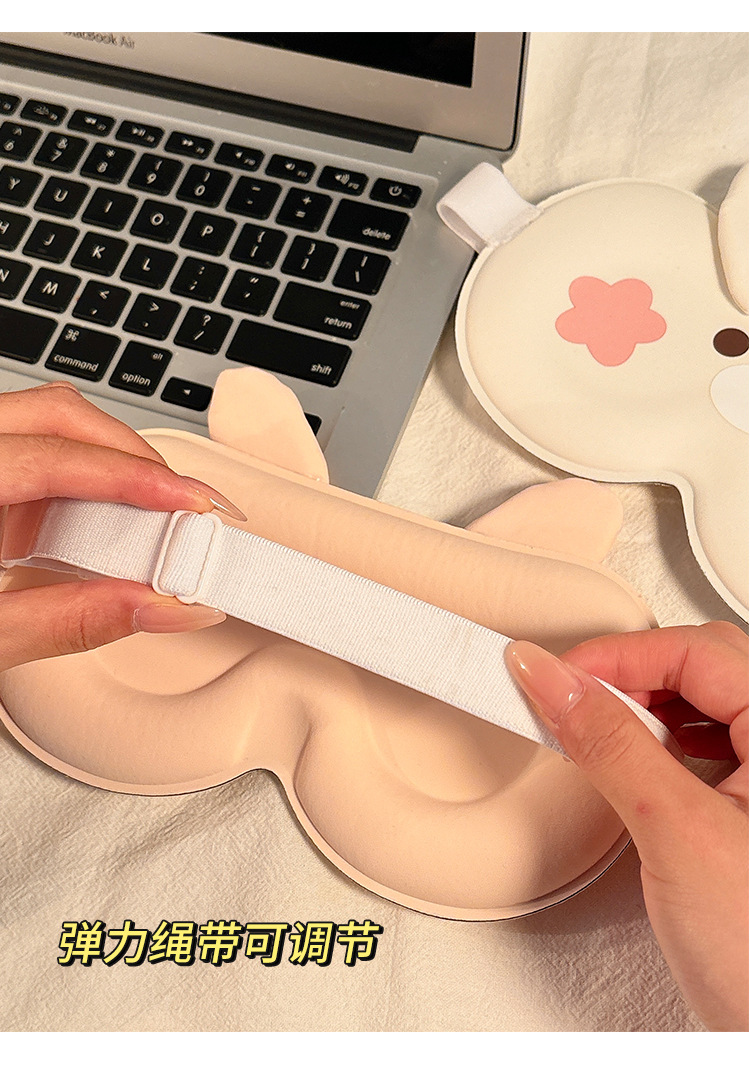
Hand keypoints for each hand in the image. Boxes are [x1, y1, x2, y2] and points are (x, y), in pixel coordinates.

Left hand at [0, 382, 243, 671]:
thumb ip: (69, 622)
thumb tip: (164, 609)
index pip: (53, 456)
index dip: (136, 477)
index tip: (197, 506)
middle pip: (63, 415)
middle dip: (141, 459)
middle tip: (195, 512)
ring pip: (54, 419)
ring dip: (118, 462)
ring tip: (163, 517)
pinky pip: (41, 446)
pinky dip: (88, 477)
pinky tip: (112, 517)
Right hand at [506, 622, 747, 1031]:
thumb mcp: (678, 834)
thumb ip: (610, 745)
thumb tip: (554, 680)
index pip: (696, 650)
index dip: (617, 656)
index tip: (553, 675)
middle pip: (704, 665)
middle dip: (632, 674)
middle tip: (574, 696)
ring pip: (708, 701)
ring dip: (647, 707)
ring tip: (603, 732)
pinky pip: (712, 744)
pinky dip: (664, 743)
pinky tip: (641, 765)